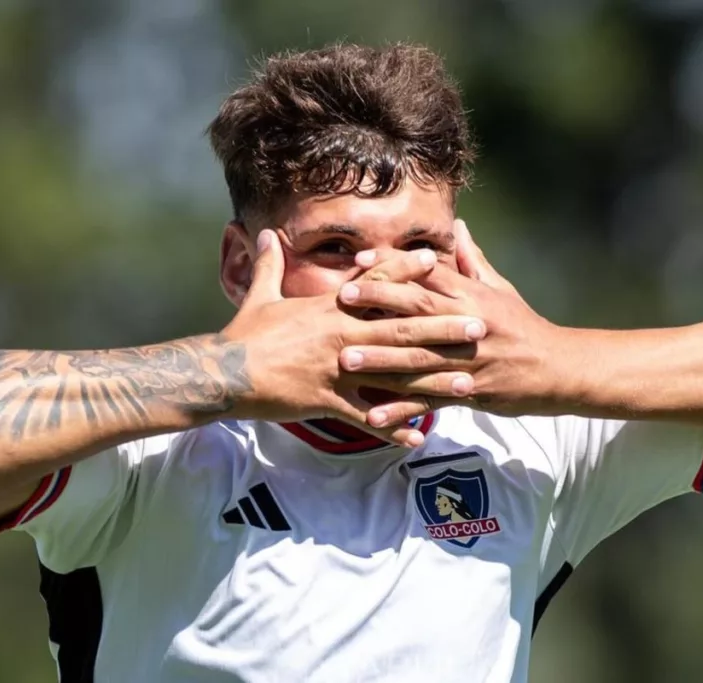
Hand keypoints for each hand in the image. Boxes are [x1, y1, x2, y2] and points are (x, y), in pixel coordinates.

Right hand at [220, 230, 485, 445]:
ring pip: (395, 375)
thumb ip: (268, 266)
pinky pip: (367, 419)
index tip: (438, 261)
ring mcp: (338, 370)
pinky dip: (394, 429)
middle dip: (444, 328)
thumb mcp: (257, 297)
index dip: (407, 270)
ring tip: (466, 385)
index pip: (376, 283)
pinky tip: (421, 436)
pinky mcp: (328, 401)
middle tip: (480, 328)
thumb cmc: (242, 335)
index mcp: (330, 307)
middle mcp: (341, 335)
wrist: (222, 373)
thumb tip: (265, 234)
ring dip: (434, 380)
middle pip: (402, 328)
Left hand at [336, 219, 562, 425]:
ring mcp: (468, 360)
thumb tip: (459, 227)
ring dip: (381, 360)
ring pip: (419, 358)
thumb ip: (473, 261)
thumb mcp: (501, 290)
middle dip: (379, 302)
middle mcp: (469, 324)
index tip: (361, 260)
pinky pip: (430, 401)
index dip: (394, 265)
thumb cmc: (524, 327)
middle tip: (341, 299)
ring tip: (345, 360)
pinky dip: (402, 410)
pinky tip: (373, 415)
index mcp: (474, 297)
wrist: (560, 369)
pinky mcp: (469, 392)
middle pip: (419, 309)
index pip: (429, 273)